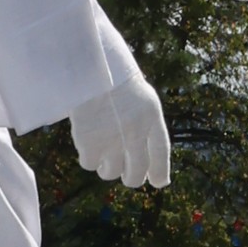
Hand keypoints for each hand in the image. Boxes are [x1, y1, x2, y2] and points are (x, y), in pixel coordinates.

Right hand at [70, 73, 172, 187]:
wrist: (86, 64)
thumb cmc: (111, 76)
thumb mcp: (139, 96)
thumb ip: (144, 124)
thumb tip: (142, 160)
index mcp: (151, 116)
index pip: (160, 152)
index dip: (160, 170)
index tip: (159, 182)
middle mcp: (136, 132)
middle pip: (136, 173)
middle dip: (131, 177)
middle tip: (125, 174)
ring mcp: (113, 141)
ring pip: (111, 173)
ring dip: (106, 167)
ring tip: (101, 150)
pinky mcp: (91, 144)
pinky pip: (90, 164)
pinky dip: (88, 157)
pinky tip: (86, 141)